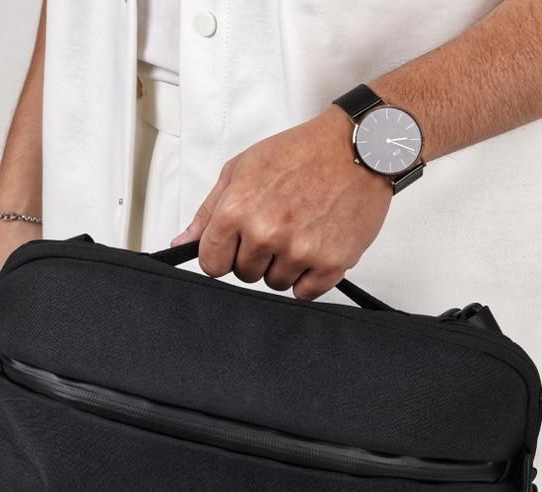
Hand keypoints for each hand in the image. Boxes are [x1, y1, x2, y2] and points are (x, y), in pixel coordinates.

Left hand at [172, 105, 392, 299]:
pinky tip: (315, 248)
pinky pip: (306, 293)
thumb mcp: (241, 169)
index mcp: (238, 210)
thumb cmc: (301, 153)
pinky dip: (309, 277)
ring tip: (300, 233)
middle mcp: (267, 234)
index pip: (211, 264)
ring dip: (284, 266)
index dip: (222, 255)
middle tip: (277, 228)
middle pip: (244, 275)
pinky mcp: (332, 263)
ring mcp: (300, 251)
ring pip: (276, 284)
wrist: (358, 147)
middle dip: (256, 257)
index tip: (235, 246)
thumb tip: (183, 243)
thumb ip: (209, 211)